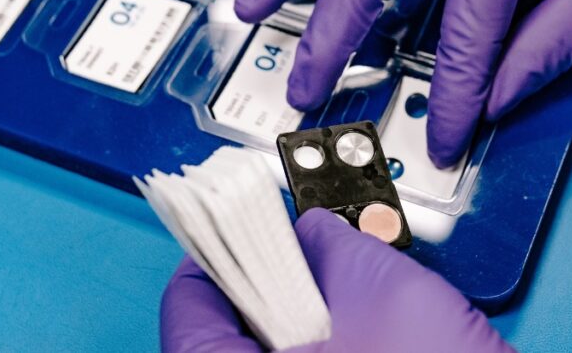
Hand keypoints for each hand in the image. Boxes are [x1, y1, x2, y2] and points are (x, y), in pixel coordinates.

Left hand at [160, 208, 511, 351]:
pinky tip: (346, 326)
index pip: (188, 308)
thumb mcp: (383, 289)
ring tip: (324, 287)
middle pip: (224, 332)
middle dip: (260, 281)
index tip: (239, 230)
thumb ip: (332, 245)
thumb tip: (311, 231)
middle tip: (288, 251)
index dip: (217, 255)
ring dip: (289, 315)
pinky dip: (315, 345)